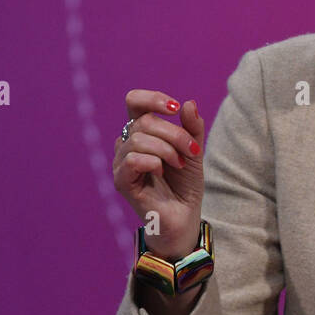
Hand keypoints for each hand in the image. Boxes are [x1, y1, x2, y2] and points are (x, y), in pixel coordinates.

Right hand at [113, 90, 205, 258]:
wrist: (185, 216)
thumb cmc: (185, 183)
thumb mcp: (193, 150)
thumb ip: (192, 128)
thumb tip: (189, 103)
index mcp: (141, 132)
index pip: (134, 101)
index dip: (153, 98)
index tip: (176, 108)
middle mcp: (127, 144)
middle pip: (144, 121)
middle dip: (174, 133)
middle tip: (191, 151)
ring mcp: (121, 163)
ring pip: (139, 139)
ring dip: (167, 150)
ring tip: (179, 164)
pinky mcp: (121, 181)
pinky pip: (132, 160)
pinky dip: (154, 162)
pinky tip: (163, 171)